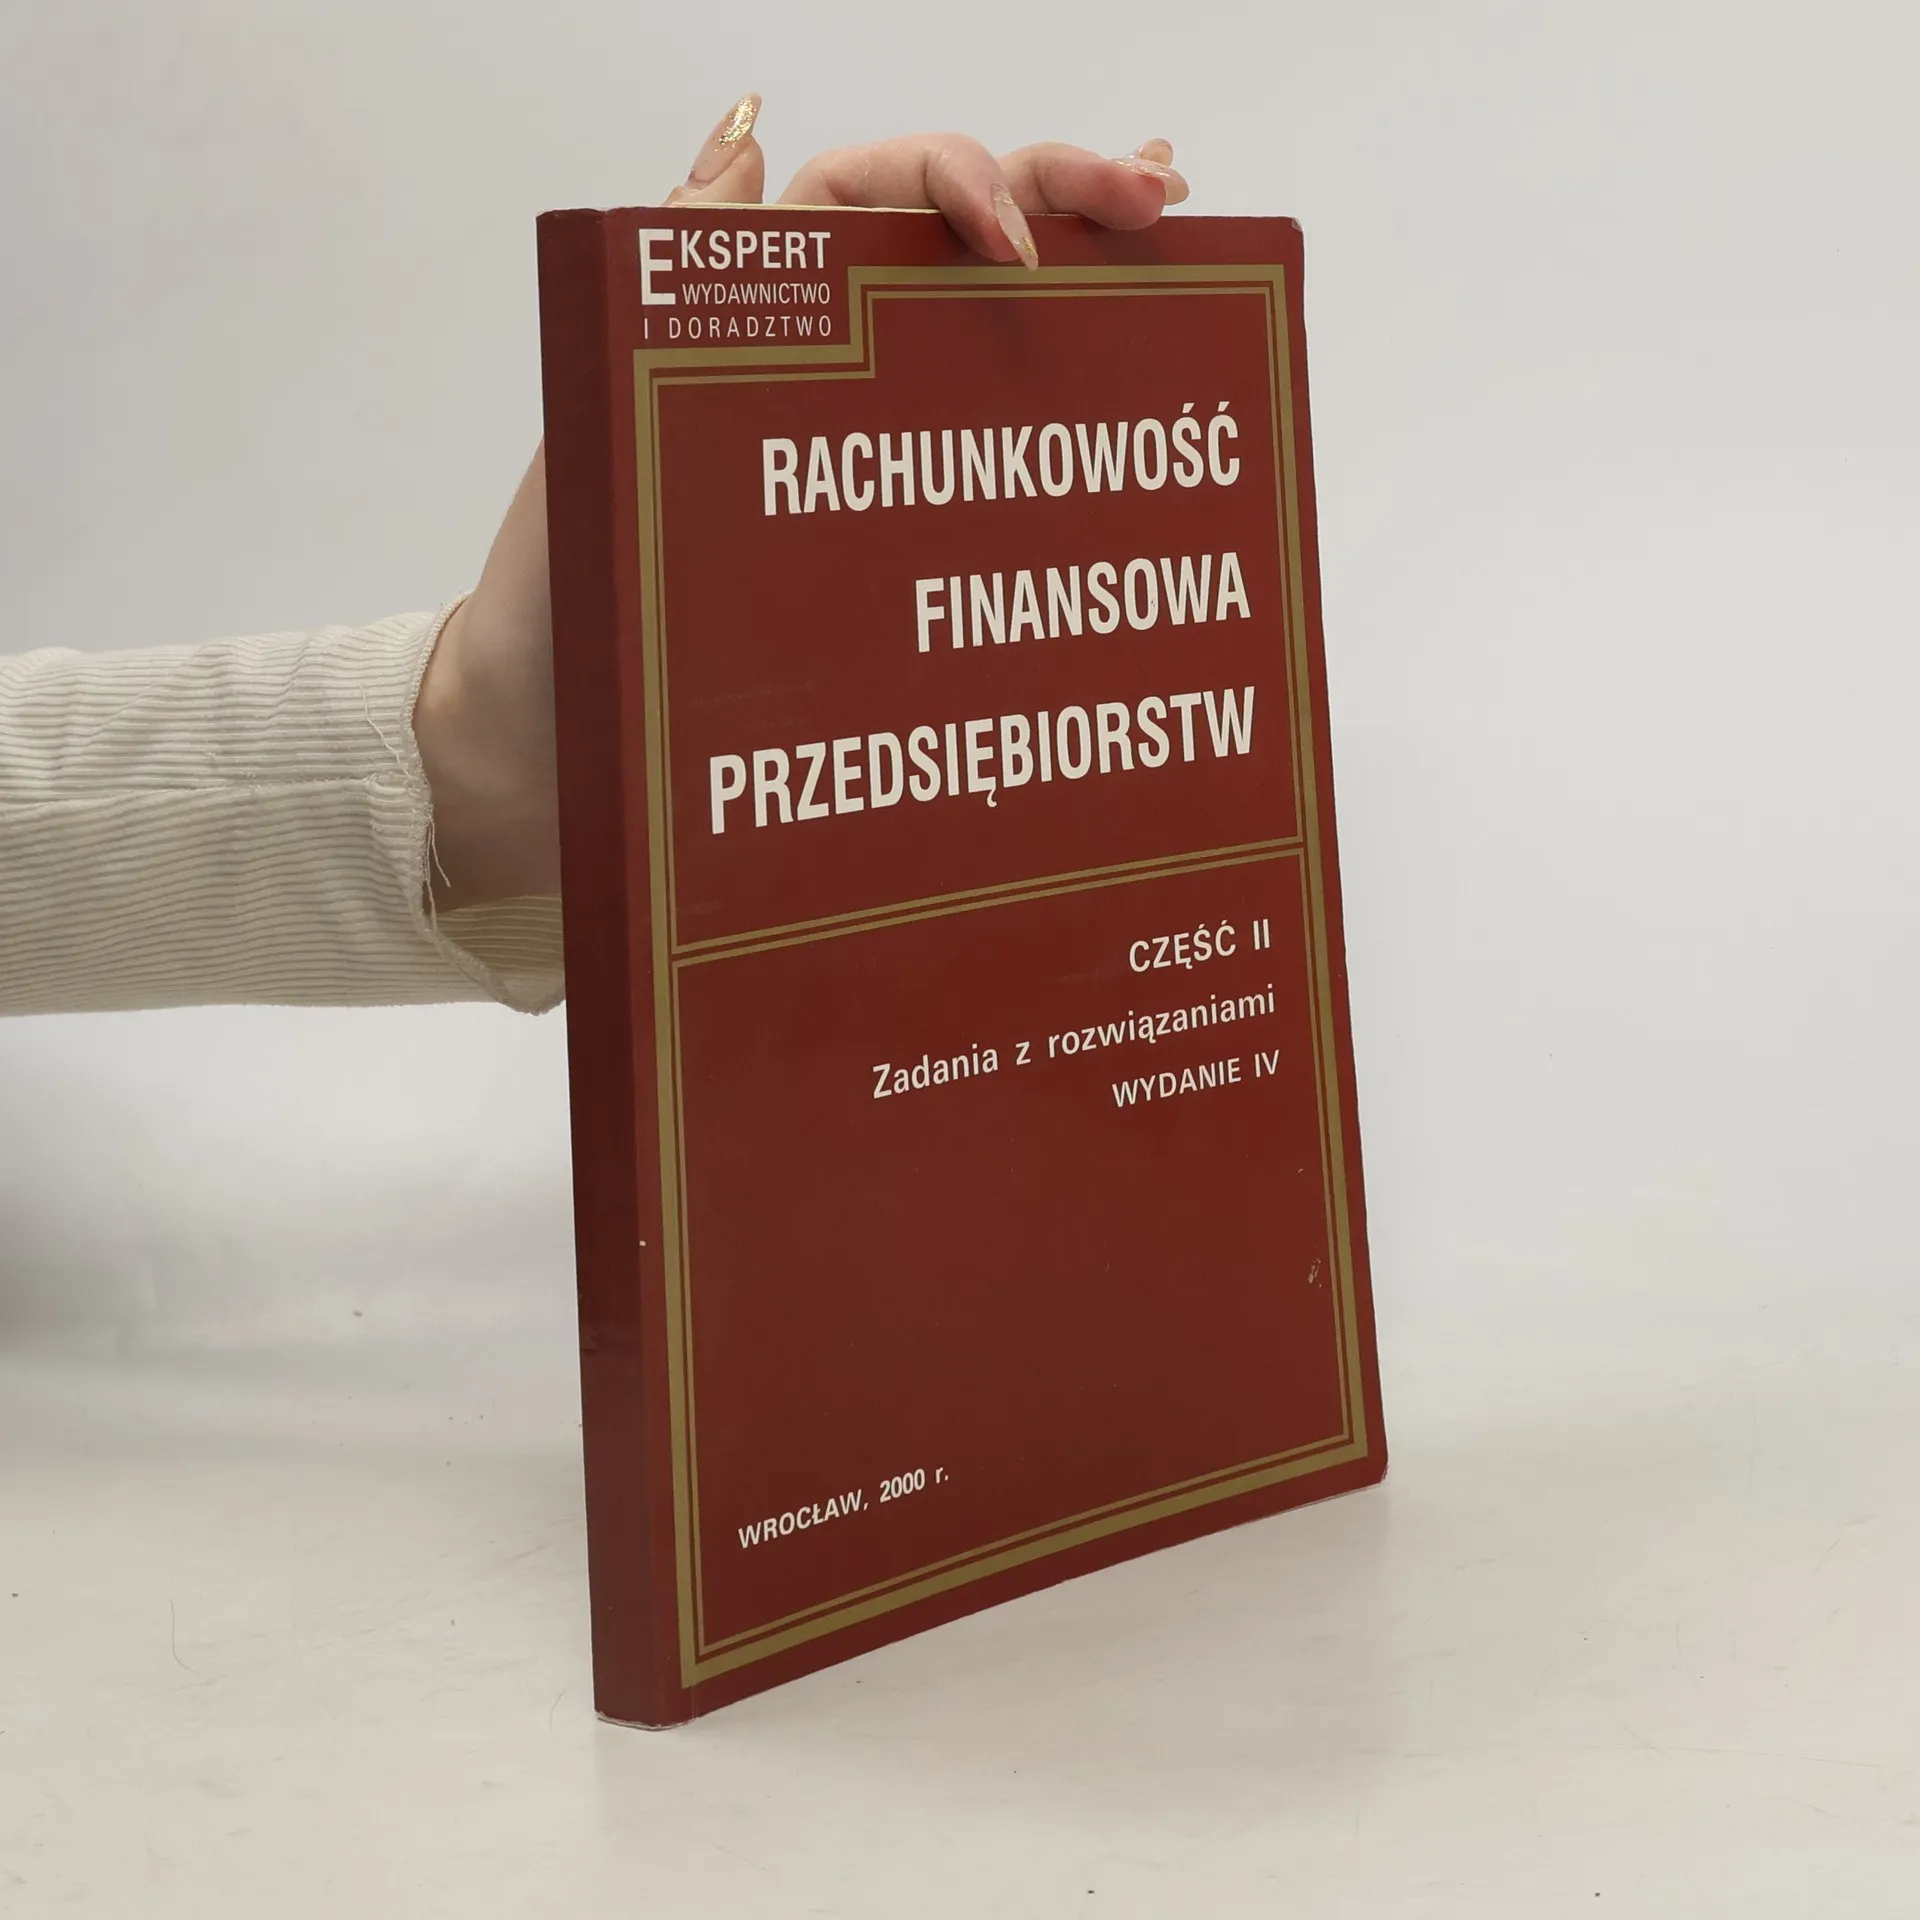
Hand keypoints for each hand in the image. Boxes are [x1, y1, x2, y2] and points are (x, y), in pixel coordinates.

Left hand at [413, 99, 1187, 910]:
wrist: (559, 735)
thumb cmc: (563, 586)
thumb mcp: (607, 417)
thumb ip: (679, 269)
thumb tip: (749, 124)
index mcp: (749, 304)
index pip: (874, 191)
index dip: (958, 182)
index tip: (1017, 253)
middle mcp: (819, 356)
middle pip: (954, 237)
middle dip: (1061, 193)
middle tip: (1158, 196)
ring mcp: (863, 438)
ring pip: (983, 326)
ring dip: (1082, 268)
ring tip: (1177, 235)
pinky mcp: (885, 527)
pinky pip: (977, 445)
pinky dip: (1056, 396)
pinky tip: (1130, 358)